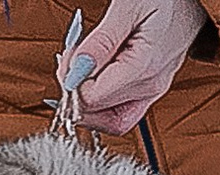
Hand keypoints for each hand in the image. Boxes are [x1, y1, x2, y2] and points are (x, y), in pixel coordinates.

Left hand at [59, 0, 210, 135]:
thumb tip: (75, 73)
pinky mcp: (152, 88)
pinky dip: (102, 98)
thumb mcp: (128, 8)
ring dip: (89, 100)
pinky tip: (94, 74)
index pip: (94, 100)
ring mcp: (153, 90)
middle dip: (77, 95)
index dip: (71, 84)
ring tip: (81, 67)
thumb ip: (101, 43)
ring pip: (111, 119)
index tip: (65, 60)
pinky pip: (121, 108)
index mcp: (144, 69)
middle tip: (70, 64)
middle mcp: (151, 87)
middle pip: (102, 116)